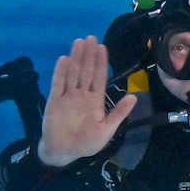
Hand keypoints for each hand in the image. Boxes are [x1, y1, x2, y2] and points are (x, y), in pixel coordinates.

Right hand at [37, 36, 135, 166]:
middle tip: (91, 37)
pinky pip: (58, 84)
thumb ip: (119, 113)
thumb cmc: (87, 143)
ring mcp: (67, 96)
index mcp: (95, 100)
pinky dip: (60, 73)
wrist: (64, 152)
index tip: (102, 48)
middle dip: (88, 55)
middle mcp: (81, 95)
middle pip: (86, 71)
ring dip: (76, 59)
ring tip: (79, 42)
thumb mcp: (107, 129)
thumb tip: (134, 97)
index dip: (101, 63)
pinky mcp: (54, 101)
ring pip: (73, 74)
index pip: (99, 78)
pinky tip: (64, 60)